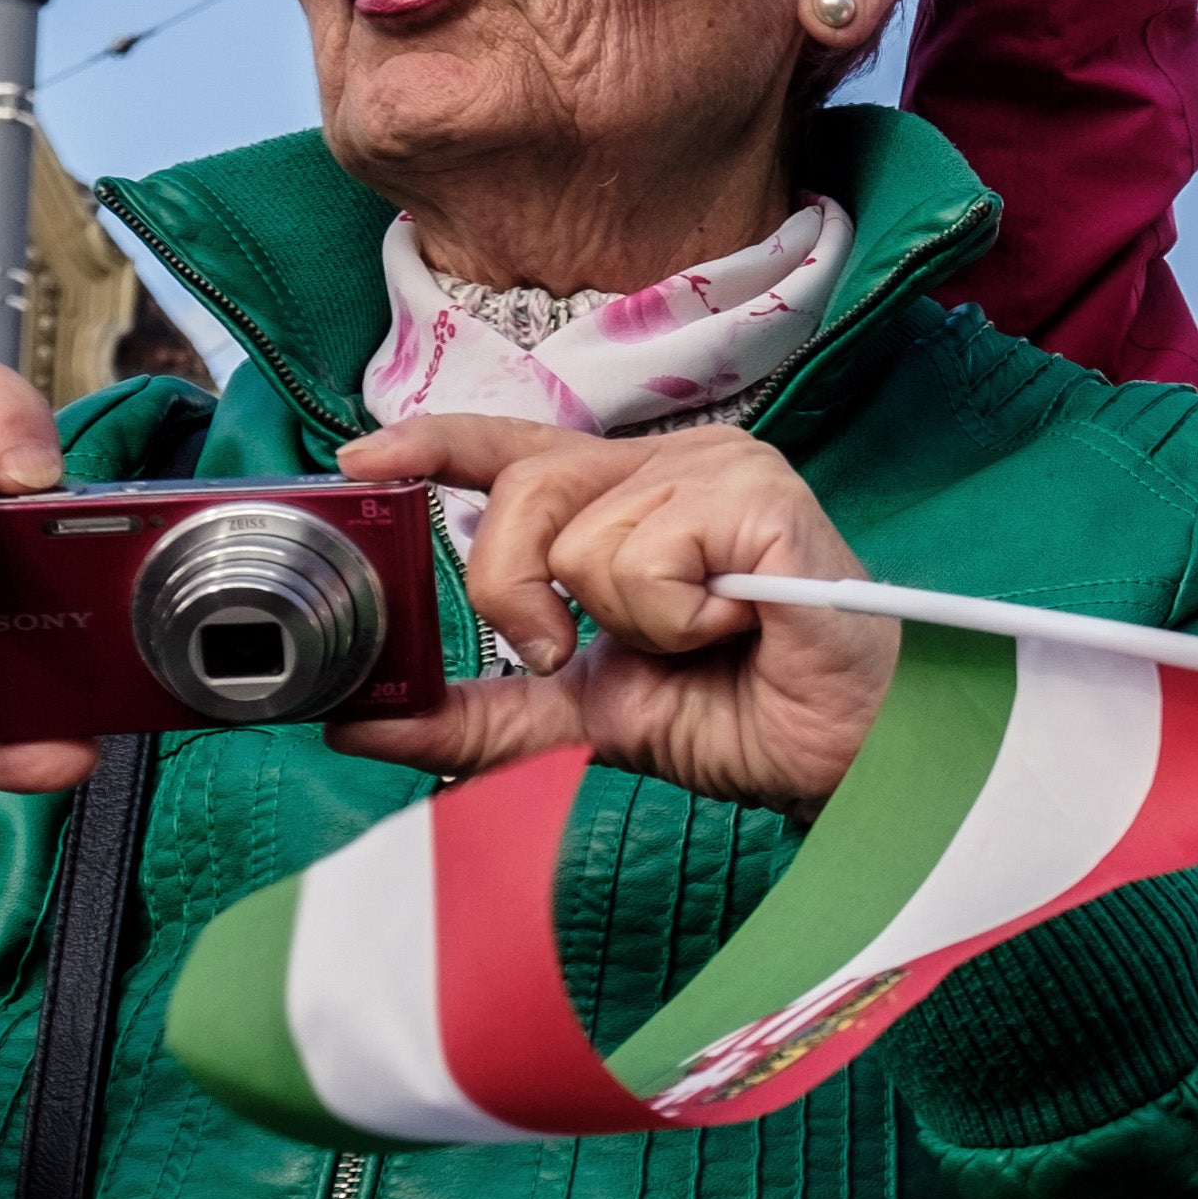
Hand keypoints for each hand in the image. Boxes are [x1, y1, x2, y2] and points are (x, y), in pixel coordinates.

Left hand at [324, 419, 895, 819]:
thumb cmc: (741, 715)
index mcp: (631, 494)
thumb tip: (357, 725)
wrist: (839, 754)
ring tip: (701, 638)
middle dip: (513, 589)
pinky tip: (735, 626)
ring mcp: (722, 468)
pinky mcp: (760, 494)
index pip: (514, 447)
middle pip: (524, 488)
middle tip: (566, 648)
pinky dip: (676, 620)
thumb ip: (476, 713)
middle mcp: (673, 462)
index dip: (434, 444)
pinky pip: (647, 555)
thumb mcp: (581, 713)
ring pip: (582, 535)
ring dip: (626, 623)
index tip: (363, 464)